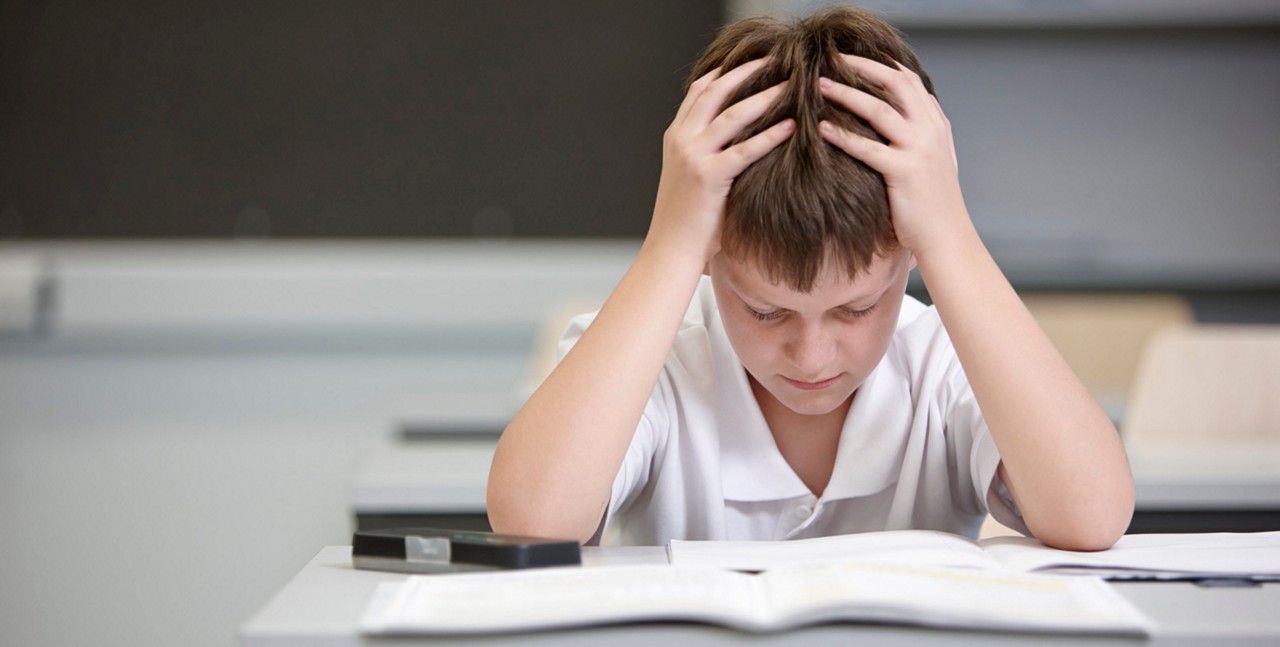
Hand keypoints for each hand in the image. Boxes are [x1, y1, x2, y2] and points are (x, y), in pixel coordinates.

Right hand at [648, 59, 794, 263]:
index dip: (727, 70)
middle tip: (777, 59)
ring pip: (732, 114)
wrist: (670, 250)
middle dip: (748, 71)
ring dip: (765, 96)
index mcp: (676, 136)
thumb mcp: (689, 175)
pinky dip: (770, 134)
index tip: (754, 59)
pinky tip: (792, 126)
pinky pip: (745, 150)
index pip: (700, 90)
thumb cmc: (687, 220)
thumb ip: (706, 151)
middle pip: (716, 91)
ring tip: (791, 84)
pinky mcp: (708, 177)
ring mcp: (692, 156)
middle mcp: (681, 139)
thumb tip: (738, 136)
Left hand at [817, 55, 967, 255]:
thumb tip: (896, 117)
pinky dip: (842, 135)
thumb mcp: (934, 161)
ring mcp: (919, 150)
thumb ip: (920, 135)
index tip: (853, 56)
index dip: (881, 64)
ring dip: (846, 93)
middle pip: (895, 83)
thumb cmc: (933, 204)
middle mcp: (931, 131)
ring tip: (819, 85)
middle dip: (862, 67)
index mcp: (936, 125)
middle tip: (832, 59)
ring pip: (879, 109)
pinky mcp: (905, 172)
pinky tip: (821, 127)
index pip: (909, 80)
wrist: (947, 237)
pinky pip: (867, 147)